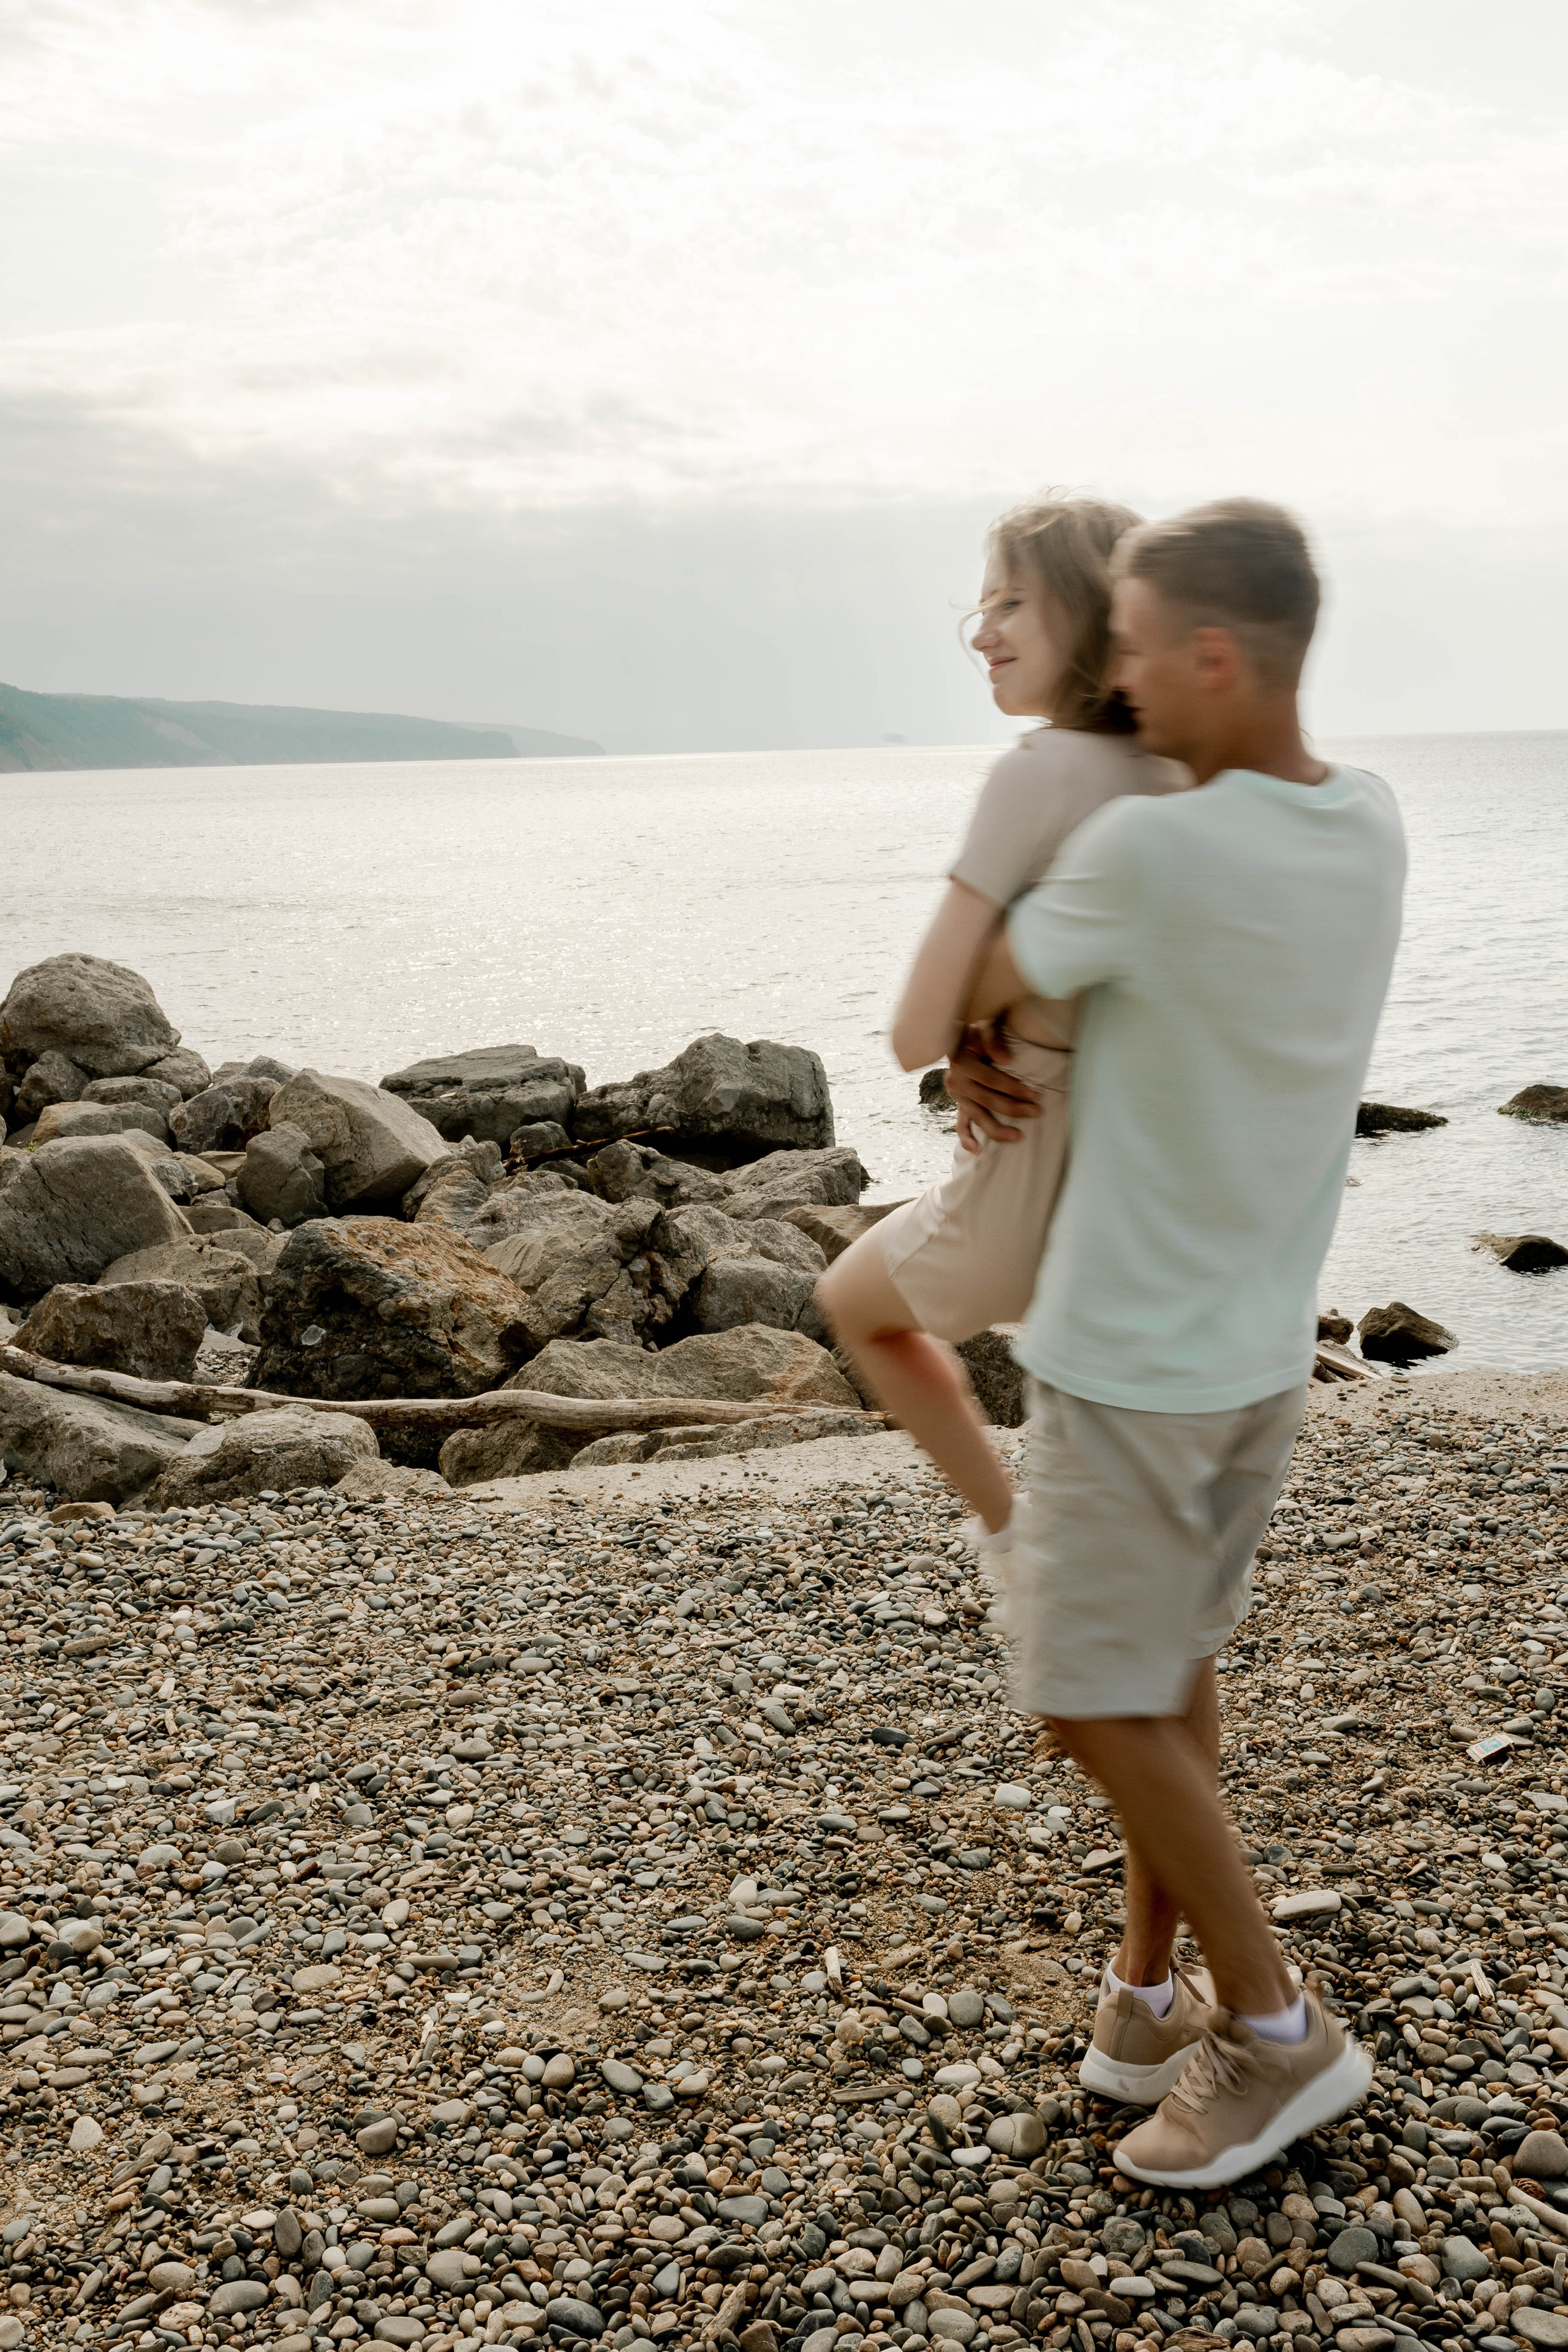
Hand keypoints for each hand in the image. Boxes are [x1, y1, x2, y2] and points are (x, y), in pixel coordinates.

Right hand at [945, 1025, 1041, 1151]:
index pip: (990, 1080)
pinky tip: (979, 1150)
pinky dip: (967, 1139)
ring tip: (1018, 1137)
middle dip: (1014, 1108)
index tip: (1035, 1094)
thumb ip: (992, 1040)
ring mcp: (956, 1096)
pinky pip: (960, 1125)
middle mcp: (955, 1081)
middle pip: (988, 1100)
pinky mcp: (958, 1105)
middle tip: (1037, 1112)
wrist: (960, 1037)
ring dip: (998, 1129)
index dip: (1013, 1088)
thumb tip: (1005, 1059)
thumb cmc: (977, 1032)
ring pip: (978, 1117)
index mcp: (961, 1062)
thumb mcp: (983, 1028)